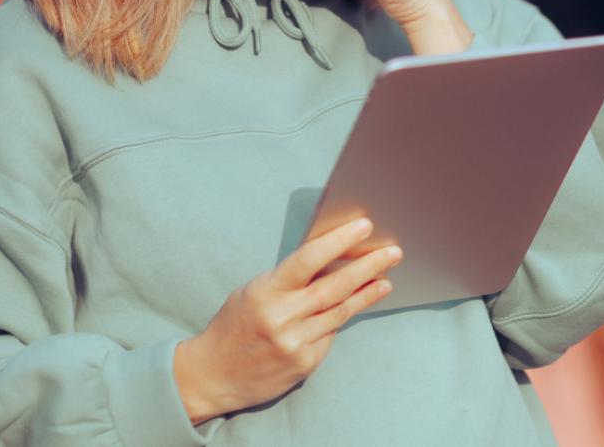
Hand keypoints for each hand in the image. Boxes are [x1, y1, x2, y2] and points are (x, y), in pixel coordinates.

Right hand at [173, 218, 401, 423]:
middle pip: (336, 286)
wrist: (211, 376)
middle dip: (368, 267)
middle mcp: (282, 317)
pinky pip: (330, 335)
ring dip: (367, 293)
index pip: (309, 259)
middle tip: (392, 253)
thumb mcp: (253, 292)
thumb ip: (288, 279)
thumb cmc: (235, 326)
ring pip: (341, 312)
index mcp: (266, 292)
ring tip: (386, 279)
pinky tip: (355, 307)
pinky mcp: (305, 363)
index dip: (339, 241)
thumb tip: (331, 258)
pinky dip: (341, 319)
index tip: (364, 227)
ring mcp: (295, 343)